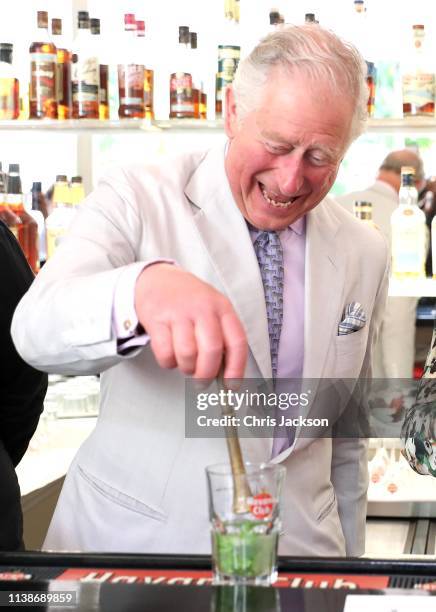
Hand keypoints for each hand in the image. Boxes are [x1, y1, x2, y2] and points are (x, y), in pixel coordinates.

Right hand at [134, 263, 247, 379]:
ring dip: (187, 368)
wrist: (157, 278)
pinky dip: (168, 362)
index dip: (236, 368)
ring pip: (187, 354)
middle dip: (206, 374)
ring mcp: (179, 313)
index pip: (237, 341)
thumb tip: (226, 375)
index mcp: (222, 308)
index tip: (232, 386)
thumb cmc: (189, 300)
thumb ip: (222, 337)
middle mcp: (203, 308)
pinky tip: (170, 355)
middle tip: (202, 382)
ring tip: (186, 364)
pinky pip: (165, 352)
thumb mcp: (212, 309)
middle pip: (211, 351)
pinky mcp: (157, 320)